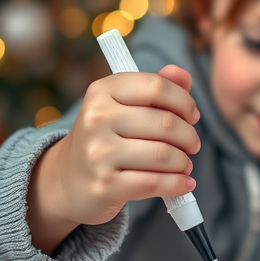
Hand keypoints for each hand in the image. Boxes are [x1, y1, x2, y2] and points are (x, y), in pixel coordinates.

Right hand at [27, 65, 200, 253]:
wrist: (67, 181)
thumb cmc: (106, 138)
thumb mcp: (123, 106)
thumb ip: (156, 88)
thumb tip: (184, 75)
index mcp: (103, 91)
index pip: (157, 87)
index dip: (184, 102)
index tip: (192, 116)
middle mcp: (97, 118)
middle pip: (166, 123)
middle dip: (189, 137)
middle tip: (191, 145)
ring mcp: (98, 153)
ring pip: (164, 155)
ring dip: (184, 163)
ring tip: (184, 165)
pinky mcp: (105, 185)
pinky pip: (155, 183)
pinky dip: (177, 184)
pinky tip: (184, 184)